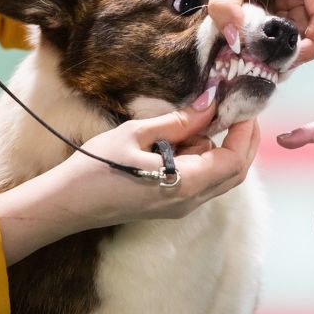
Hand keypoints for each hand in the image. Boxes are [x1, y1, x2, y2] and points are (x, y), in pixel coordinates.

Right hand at [0, 102, 259, 264]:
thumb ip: (178, 122)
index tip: (244, 106)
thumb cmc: (96, 167)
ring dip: (222, 148)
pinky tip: (186, 138)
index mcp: (186, 184)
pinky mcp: (171, 205)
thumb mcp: (136, 134)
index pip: (236, 160)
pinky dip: (205, 158)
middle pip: (236, 172)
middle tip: (238, 109)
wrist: (67, 203)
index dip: (246, 133)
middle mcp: (190, 201)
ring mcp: (181, 207)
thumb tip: (210, 106)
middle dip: (244, 140)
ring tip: (203, 118)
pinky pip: (202, 181)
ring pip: (221, 178)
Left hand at [162, 0, 313, 65]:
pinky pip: (310, 21)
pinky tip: (268, 30)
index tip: (286, 60)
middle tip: (276, 58)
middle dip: (307, 44)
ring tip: (267, 41)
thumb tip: (236, 41)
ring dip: (297, 38)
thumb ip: (225, 7)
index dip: (313, 43)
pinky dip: (291, 32)